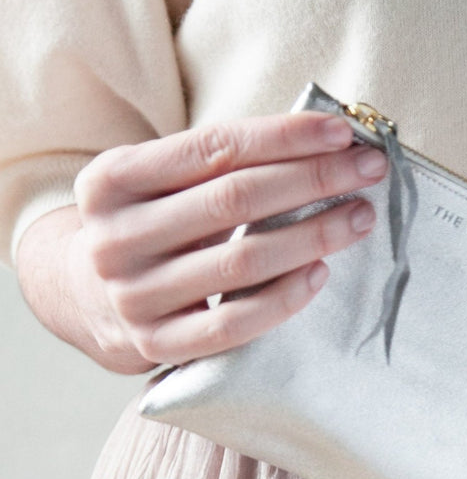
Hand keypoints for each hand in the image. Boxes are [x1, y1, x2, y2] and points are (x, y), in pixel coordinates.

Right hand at [67, 111, 388, 371]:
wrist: (85, 297)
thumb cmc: (151, 225)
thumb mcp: (159, 182)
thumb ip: (220, 164)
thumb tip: (324, 143)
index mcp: (111, 180)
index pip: (214, 148)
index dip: (283, 137)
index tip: (341, 133)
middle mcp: (114, 237)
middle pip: (233, 200)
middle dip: (312, 179)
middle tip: (368, 171)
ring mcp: (134, 297)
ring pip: (240, 261)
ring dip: (313, 235)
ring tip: (359, 217)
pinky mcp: (157, 345)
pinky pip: (234, 324)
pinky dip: (284, 297)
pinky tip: (321, 272)